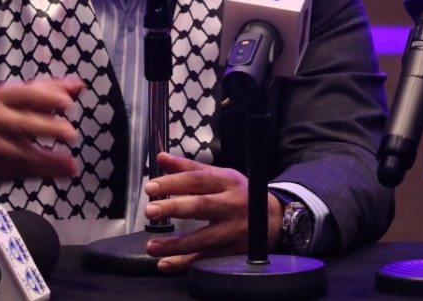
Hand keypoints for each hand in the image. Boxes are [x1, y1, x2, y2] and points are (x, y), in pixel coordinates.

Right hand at [0, 76, 83, 198]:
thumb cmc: (11, 112)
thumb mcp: (28, 95)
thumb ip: (55, 89)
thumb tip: (79, 85)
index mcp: (4, 95)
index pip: (28, 94)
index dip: (49, 99)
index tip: (69, 104)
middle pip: (24, 125)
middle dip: (50, 129)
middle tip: (72, 134)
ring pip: (24, 153)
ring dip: (50, 159)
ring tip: (71, 162)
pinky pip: (26, 169)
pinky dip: (49, 171)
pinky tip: (67, 170)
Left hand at [142, 152, 284, 271]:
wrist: (272, 219)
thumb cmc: (239, 194)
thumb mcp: (220, 176)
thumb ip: (189, 168)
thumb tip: (161, 157)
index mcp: (228, 182)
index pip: (198, 180)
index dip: (174, 183)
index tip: (150, 187)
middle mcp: (232, 205)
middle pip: (202, 206)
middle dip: (175, 208)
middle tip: (150, 211)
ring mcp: (233, 230)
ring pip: (203, 239)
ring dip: (175, 244)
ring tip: (151, 245)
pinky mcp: (232, 251)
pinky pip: (205, 259)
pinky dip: (184, 263)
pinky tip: (165, 264)